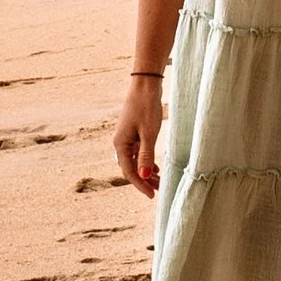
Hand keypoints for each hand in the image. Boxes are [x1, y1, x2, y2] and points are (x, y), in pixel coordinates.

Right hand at [112, 78, 162, 195]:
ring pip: (135, 161)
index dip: (140, 185)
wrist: (145, 85)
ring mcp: (126, 137)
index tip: (152, 195)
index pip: (129, 171)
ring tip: (159, 181)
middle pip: (130, 168)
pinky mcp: (133, 132)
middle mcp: (121, 142)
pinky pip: (137, 153)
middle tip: (158, 190)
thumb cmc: (146, 107)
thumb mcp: (149, 133)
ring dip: (145, 172)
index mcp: (121, 144)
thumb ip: (146, 155)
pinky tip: (155, 167)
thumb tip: (145, 176)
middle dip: (144, 180)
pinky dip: (146, 161)